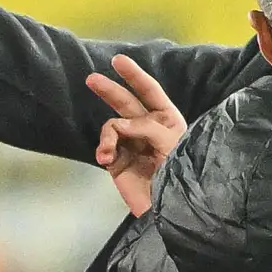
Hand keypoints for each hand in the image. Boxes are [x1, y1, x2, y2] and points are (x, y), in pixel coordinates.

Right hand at [88, 54, 186, 216]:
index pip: (150, 91)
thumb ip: (147, 127)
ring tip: (107, 152)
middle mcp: (149, 129)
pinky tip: (104, 159)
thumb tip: (120, 124)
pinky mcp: (117, 161)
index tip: (118, 60)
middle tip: (91, 79)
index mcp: (168, 121)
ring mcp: (131, 144)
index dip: (134, 75)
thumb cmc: (180, 175)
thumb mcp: (171, 145)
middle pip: (126, 102)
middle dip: (109, 91)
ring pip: (112, 125)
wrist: (168, 210)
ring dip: (109, 135)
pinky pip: (105, 145)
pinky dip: (103, 148)